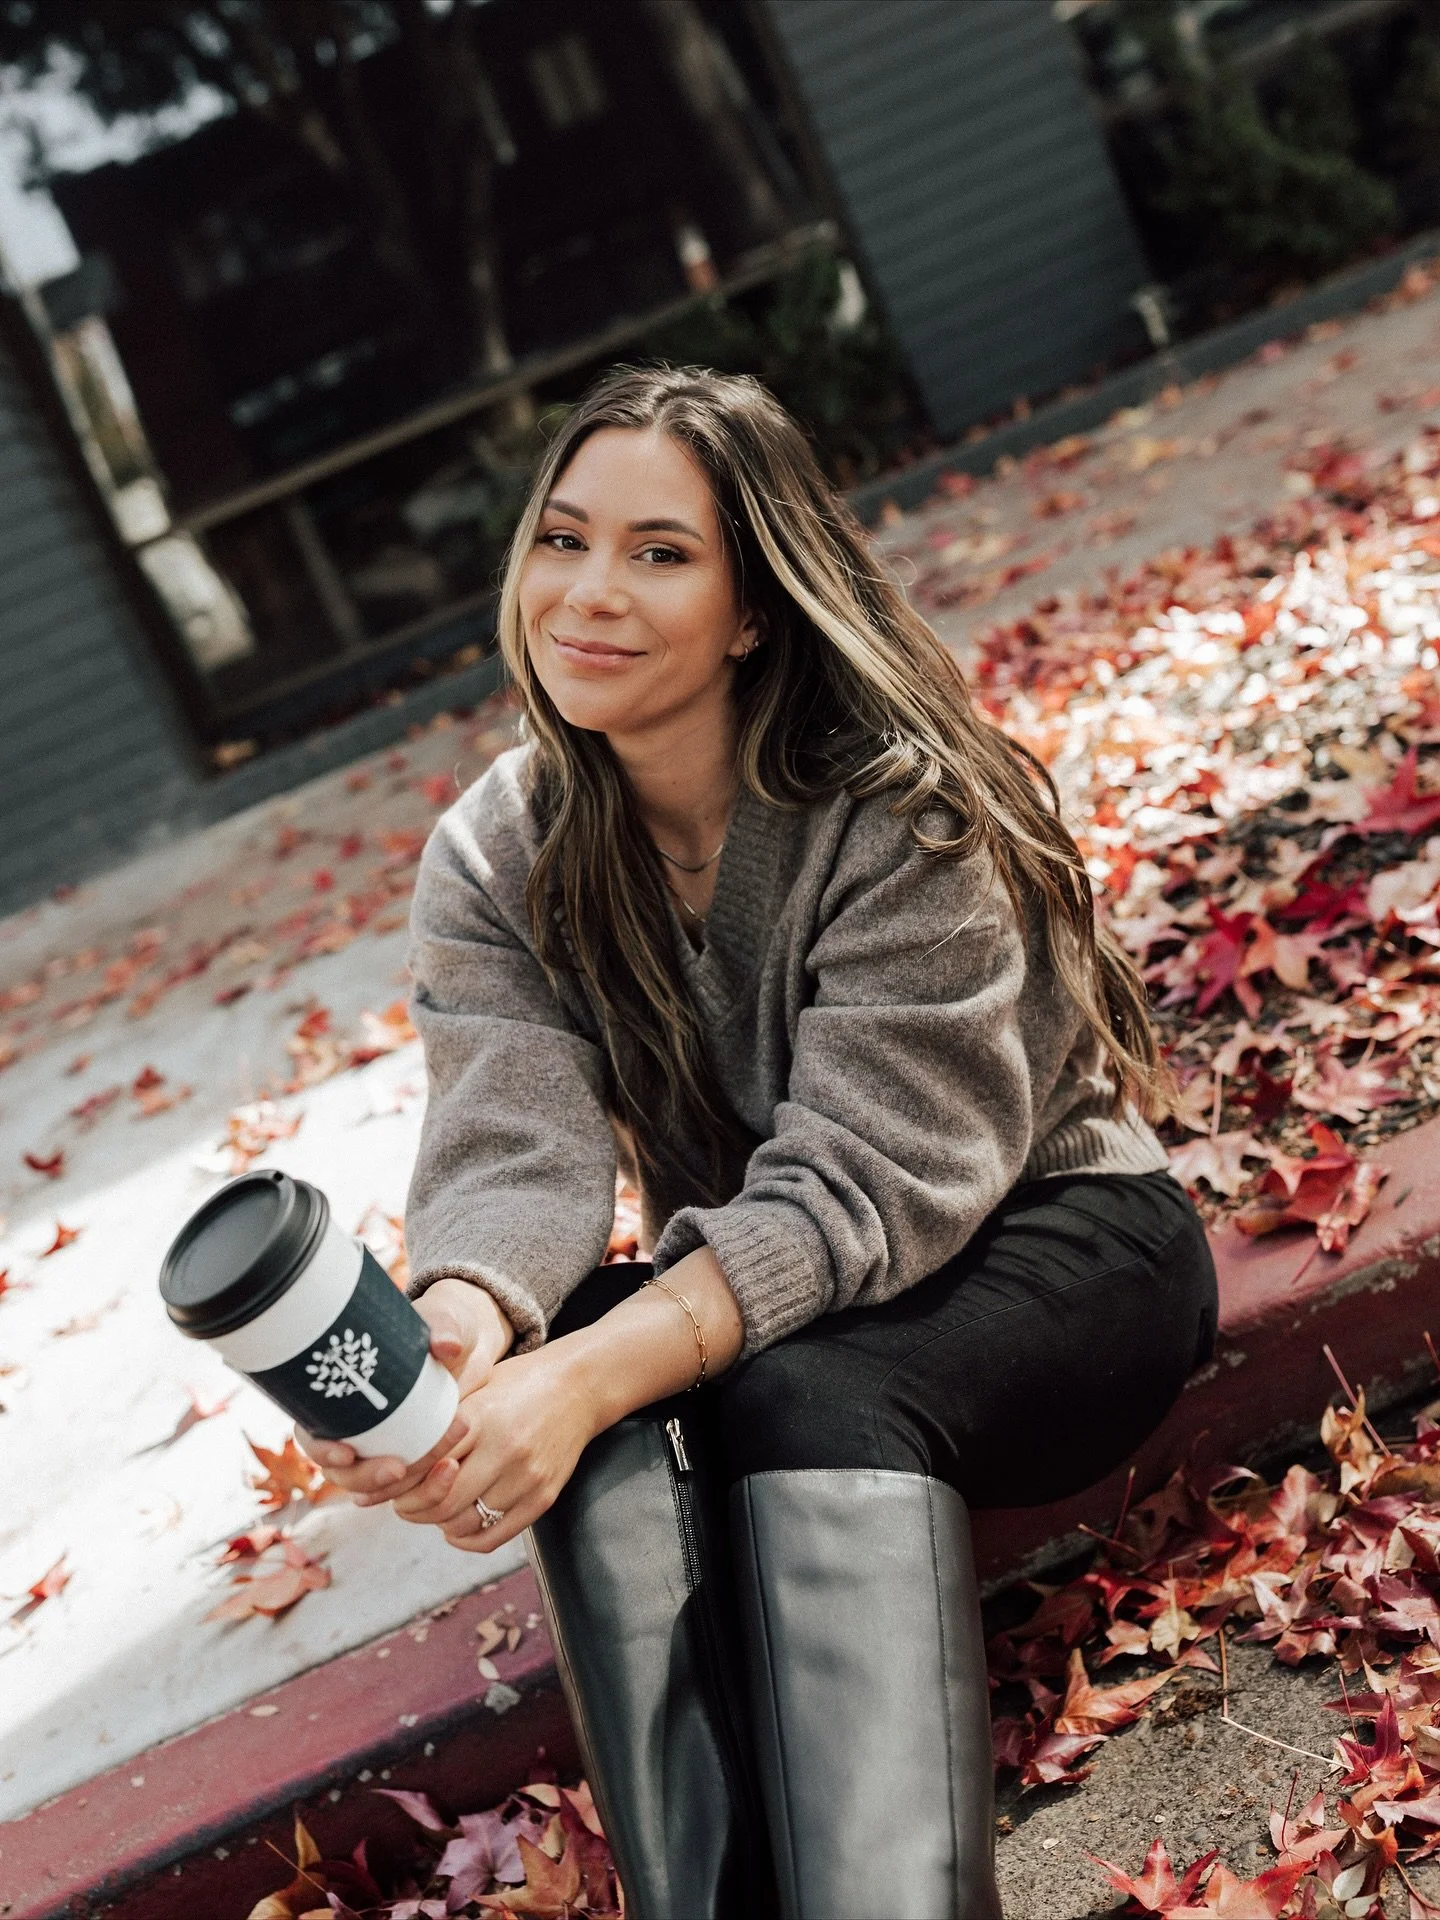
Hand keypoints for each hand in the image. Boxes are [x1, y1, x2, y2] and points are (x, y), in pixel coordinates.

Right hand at [296, 1279, 512, 1506]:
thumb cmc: (444, 1322)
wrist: (472, 1341)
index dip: (321, 1449)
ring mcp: (383, 1444)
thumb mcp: (444, 1319)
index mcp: (343, 1392)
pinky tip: (447, 1477)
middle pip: (342, 1471)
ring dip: (400, 1487)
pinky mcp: (413, 1453)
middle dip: (365, 1477)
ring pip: (375, 1485)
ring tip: (440, 1468)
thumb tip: (447, 1345)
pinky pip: (408, 1484)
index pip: (312, 1432)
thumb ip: (443, 1328)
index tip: (347, 1453)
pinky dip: (424, 1488)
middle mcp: (357, 1425)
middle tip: (397, 1469)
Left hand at [390, 1336, 599, 1554]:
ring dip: (438, 1523)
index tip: (385, 1482)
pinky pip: (494, 1536)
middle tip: (403, 1502)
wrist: (579, 1387)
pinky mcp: (543, 1497)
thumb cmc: (519, 1384)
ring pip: (464, 1523)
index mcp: (480, 1416)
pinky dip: (466, 1539)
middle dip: (412, 1508)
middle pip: (441, 1501)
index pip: (424, 1463)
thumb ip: (440, 1420)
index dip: (397, 1480)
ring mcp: (526, 1476)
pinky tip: (455, 1527)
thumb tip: (391, 1451)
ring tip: (432, 1509)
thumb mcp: (476, 1388)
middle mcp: (504, 1449)